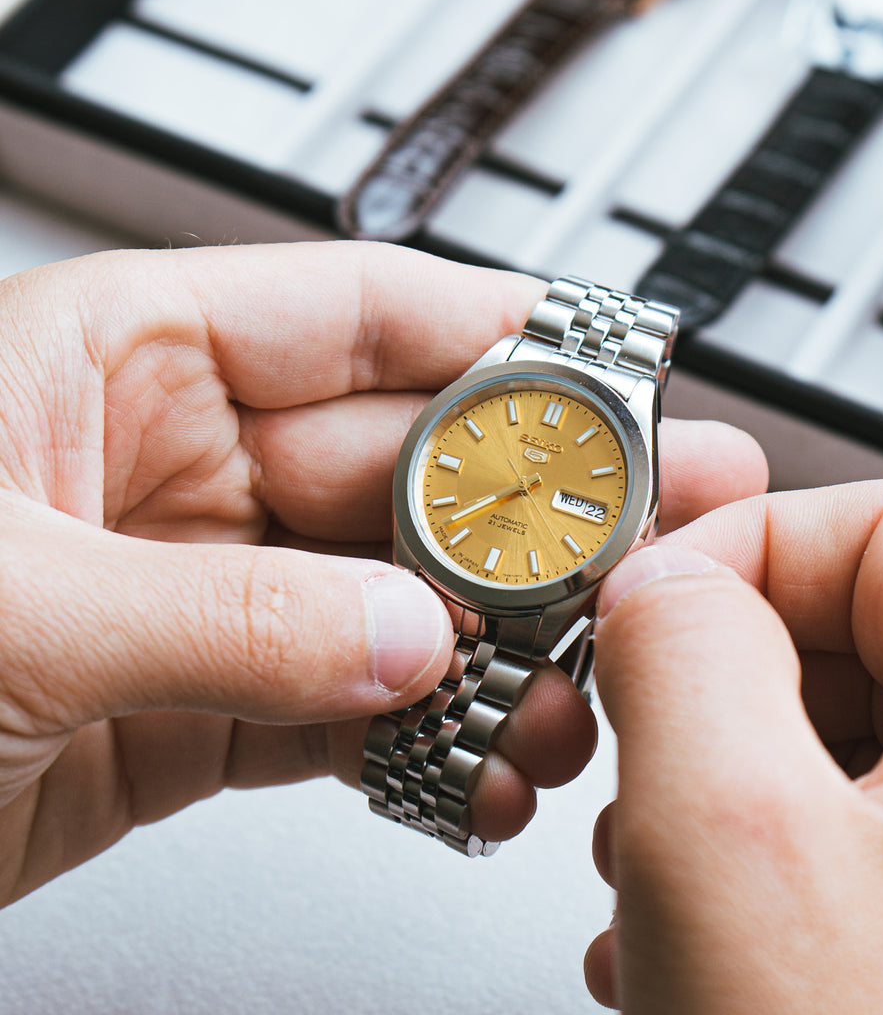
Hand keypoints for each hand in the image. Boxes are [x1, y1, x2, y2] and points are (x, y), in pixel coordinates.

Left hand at [0, 241, 767, 906]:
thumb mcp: (9, 607)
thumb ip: (230, 619)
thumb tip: (399, 640)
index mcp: (119, 360)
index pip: (350, 312)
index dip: (490, 332)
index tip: (601, 362)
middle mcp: (172, 467)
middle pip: (398, 469)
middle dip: (522, 517)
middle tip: (625, 548)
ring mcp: (198, 592)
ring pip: (386, 601)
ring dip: (483, 652)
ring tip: (563, 691)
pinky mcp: (193, 708)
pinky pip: (339, 708)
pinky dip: (413, 743)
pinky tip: (475, 765)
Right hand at [587, 480, 882, 1011]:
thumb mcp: (733, 834)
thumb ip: (682, 652)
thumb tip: (657, 582)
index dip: (744, 544)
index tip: (649, 607)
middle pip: (847, 635)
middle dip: (710, 682)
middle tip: (642, 743)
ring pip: (823, 745)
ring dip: (708, 785)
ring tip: (654, 866)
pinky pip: (833, 842)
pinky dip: (738, 864)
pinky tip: (680, 937)